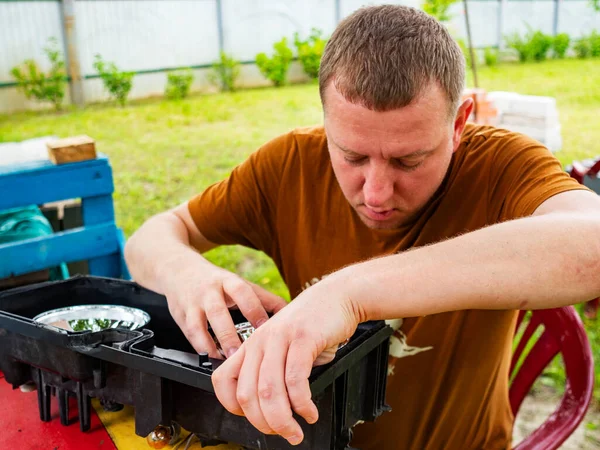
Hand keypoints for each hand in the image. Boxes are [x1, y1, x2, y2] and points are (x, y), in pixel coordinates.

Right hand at [163, 262, 287, 357]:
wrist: (178, 268)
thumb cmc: (216, 281)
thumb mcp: (238, 283)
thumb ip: (263, 298)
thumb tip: (290, 312)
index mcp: (228, 281)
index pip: (243, 292)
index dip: (254, 309)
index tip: (266, 327)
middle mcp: (209, 291)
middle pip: (218, 312)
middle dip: (229, 334)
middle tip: (242, 352)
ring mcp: (193, 304)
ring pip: (199, 325)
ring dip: (211, 344)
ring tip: (225, 360)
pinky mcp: (180, 316)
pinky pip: (189, 334)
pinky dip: (199, 347)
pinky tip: (210, 357)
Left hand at [212, 276, 361, 444]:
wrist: (337, 297)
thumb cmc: (312, 326)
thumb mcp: (283, 347)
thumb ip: (272, 372)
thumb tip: (271, 411)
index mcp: (250, 345)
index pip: (223, 382)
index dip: (234, 409)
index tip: (256, 419)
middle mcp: (259, 341)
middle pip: (247, 395)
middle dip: (263, 423)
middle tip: (282, 433)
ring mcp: (279, 338)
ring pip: (269, 392)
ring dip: (282, 421)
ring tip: (296, 432)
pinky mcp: (302, 338)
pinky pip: (295, 380)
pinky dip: (302, 404)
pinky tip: (310, 413)